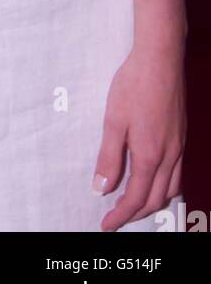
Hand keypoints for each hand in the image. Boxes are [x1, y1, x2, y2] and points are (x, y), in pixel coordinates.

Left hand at [93, 42, 185, 230]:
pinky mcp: (181, 136)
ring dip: (152, 203)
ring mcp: (178, 147)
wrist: (160, 59)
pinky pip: (177, 174)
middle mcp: (169, 156)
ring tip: (133, 205)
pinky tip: (154, 181)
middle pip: (155, 199)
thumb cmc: (134, 85)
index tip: (106, 224)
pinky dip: (165, 188)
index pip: (135, 199)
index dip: (121, 216)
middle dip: (135, 214)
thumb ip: (108, 158)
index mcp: (150, 155)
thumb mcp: (113, 121)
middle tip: (116, 219)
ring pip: (170, 189)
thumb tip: (102, 188)